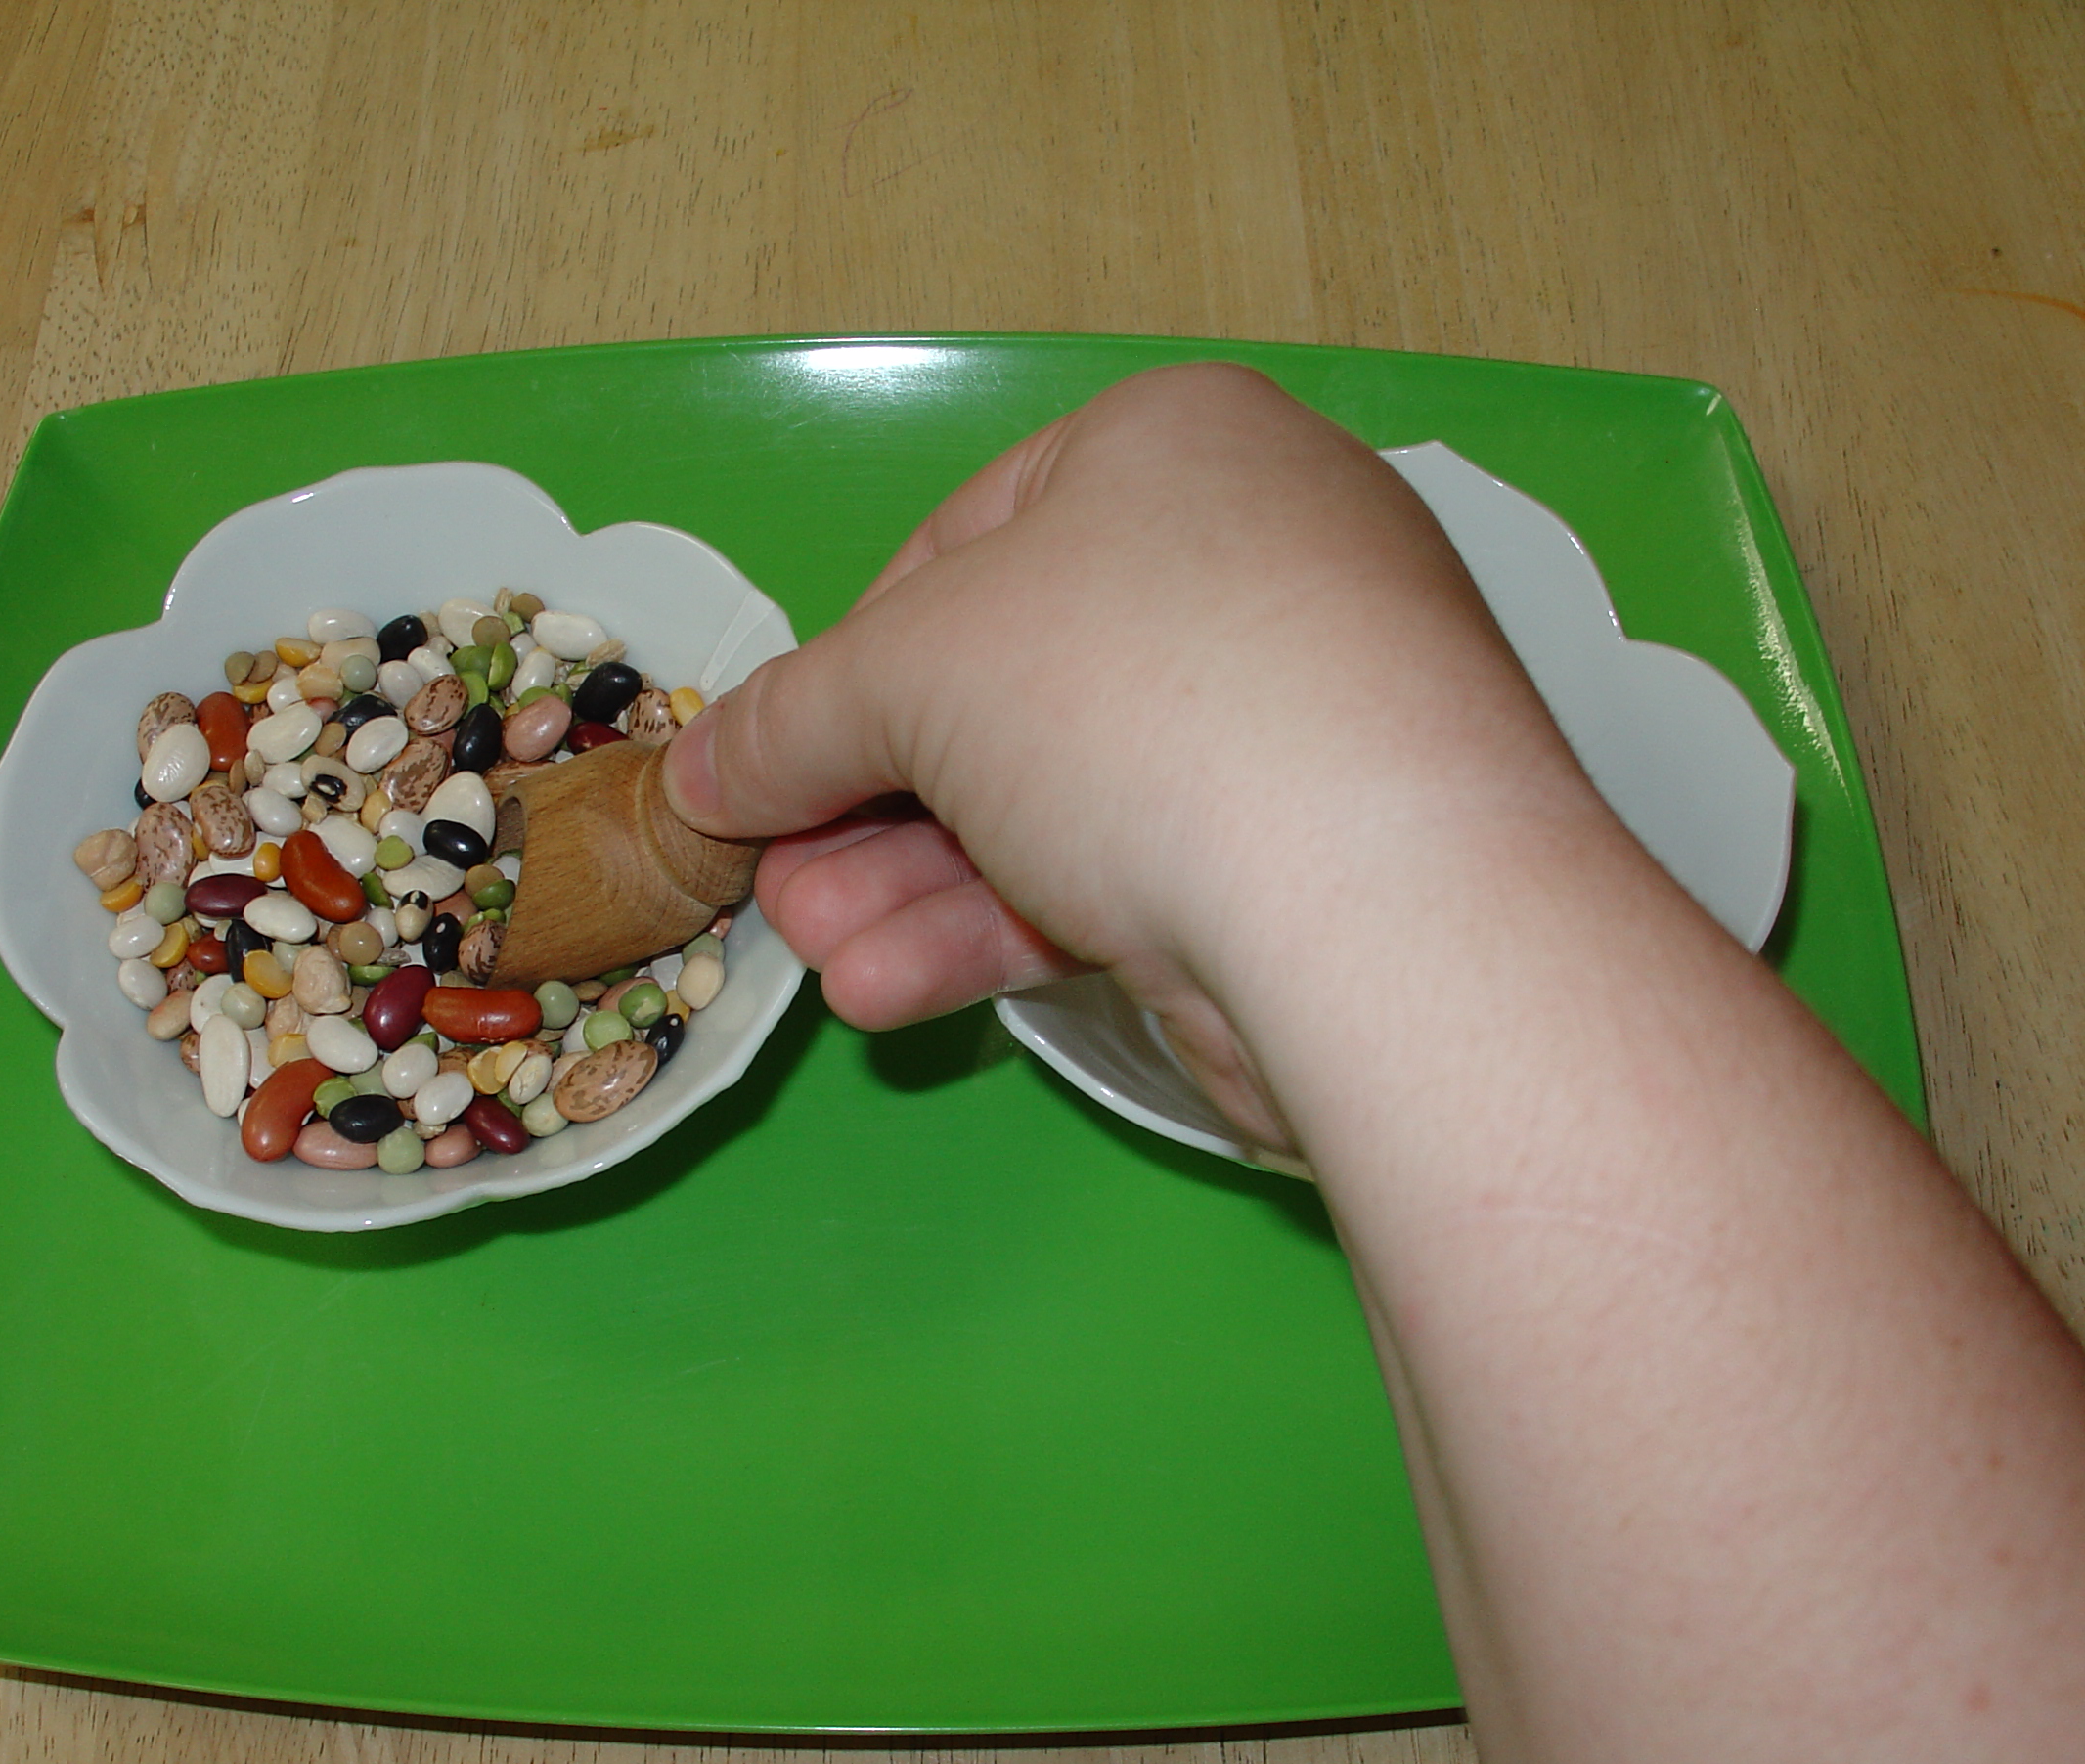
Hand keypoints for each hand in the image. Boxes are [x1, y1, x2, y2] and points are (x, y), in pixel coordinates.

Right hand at [664, 360, 1589, 1157]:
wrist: (1379, 905)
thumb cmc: (1133, 700)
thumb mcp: (914, 677)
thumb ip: (796, 721)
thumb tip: (708, 772)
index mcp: (1173, 447)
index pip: (961, 543)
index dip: (848, 663)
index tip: (770, 762)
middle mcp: (1246, 561)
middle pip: (1001, 688)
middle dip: (867, 802)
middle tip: (776, 885)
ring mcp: (1289, 717)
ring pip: (1052, 796)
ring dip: (913, 884)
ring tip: (817, 956)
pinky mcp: (1303, 859)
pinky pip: (1122, 871)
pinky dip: (1004, 928)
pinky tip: (897, 992)